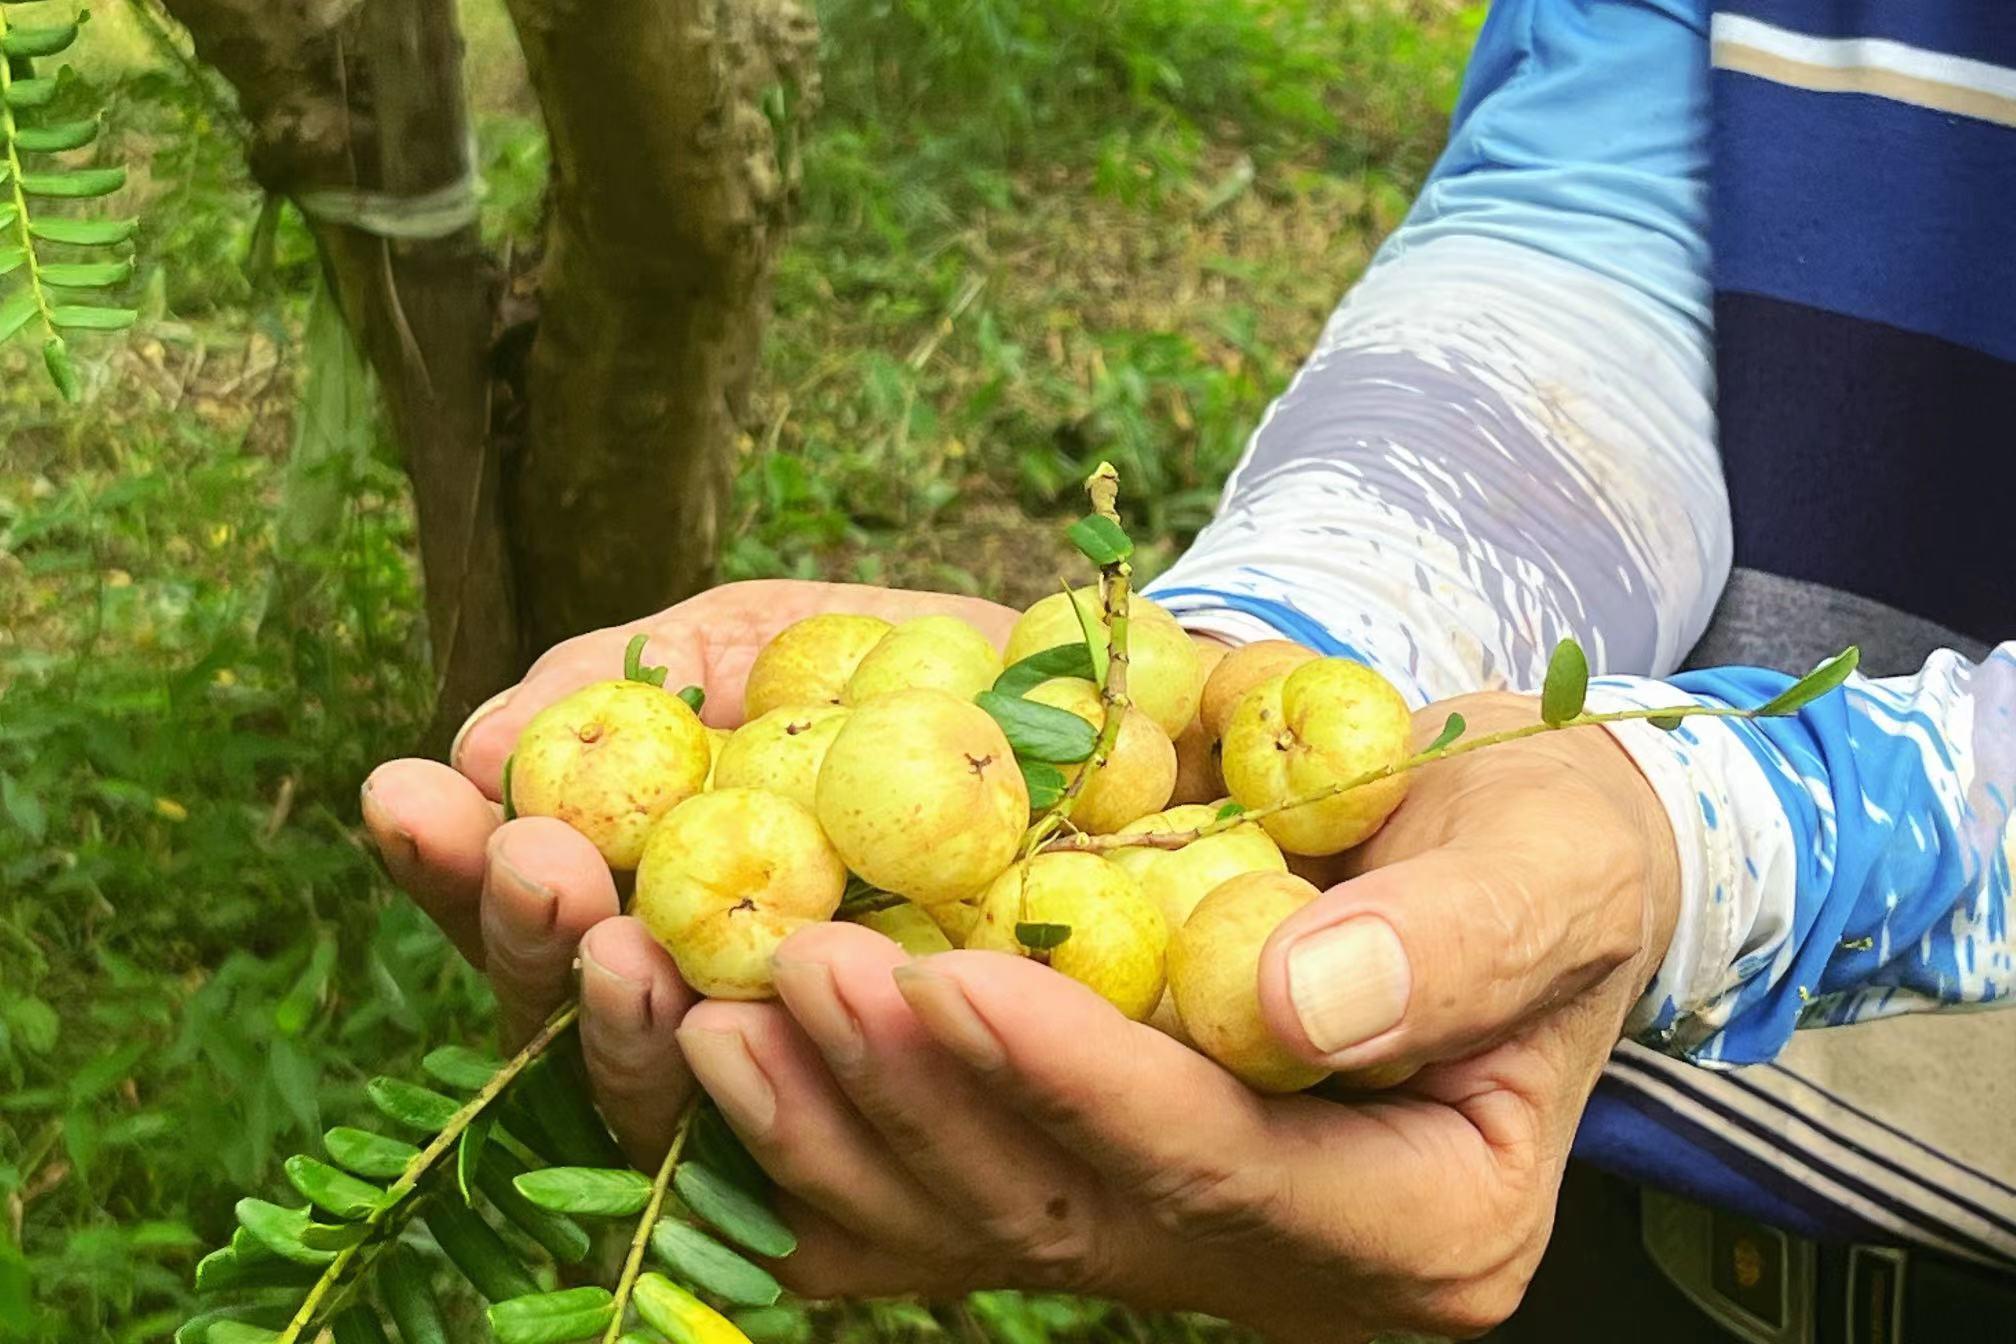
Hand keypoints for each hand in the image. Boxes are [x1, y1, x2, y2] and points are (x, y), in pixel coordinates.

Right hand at [357, 580, 1014, 1163]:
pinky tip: (767, 1038)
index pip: (520, 911)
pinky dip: (795, 1120)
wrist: (1116, 723)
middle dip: (534, 951)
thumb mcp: (774, 645)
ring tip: (627, 950)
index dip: (450, 865)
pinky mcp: (909, 1178)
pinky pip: (833, 1189)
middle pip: (571, 1034)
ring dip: (636, 1042)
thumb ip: (642, 680)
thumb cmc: (910, 679)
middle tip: (539, 867)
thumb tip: (488, 734)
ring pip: (678, 1124)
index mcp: (647, 904)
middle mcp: (702, 1022)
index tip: (413, 791)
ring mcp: (799, 1102)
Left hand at [665, 691, 1677, 1339]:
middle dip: (915, 1096)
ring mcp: (1188, 1247)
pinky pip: (941, 1203)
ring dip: (835, 1124)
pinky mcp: (1108, 1192)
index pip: (1215, 1167)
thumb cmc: (1547, 855)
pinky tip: (721, 1076)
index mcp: (1422, 1224)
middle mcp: (1287, 1268)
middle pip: (1064, 1214)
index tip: (950, 972)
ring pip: (977, 1227)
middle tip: (787, 972)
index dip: (1076, 1077)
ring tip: (711, 1012)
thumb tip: (1283, 1009)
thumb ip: (1444, 950)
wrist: (1510, 868)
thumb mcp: (1545, 874)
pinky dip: (829, 1143)